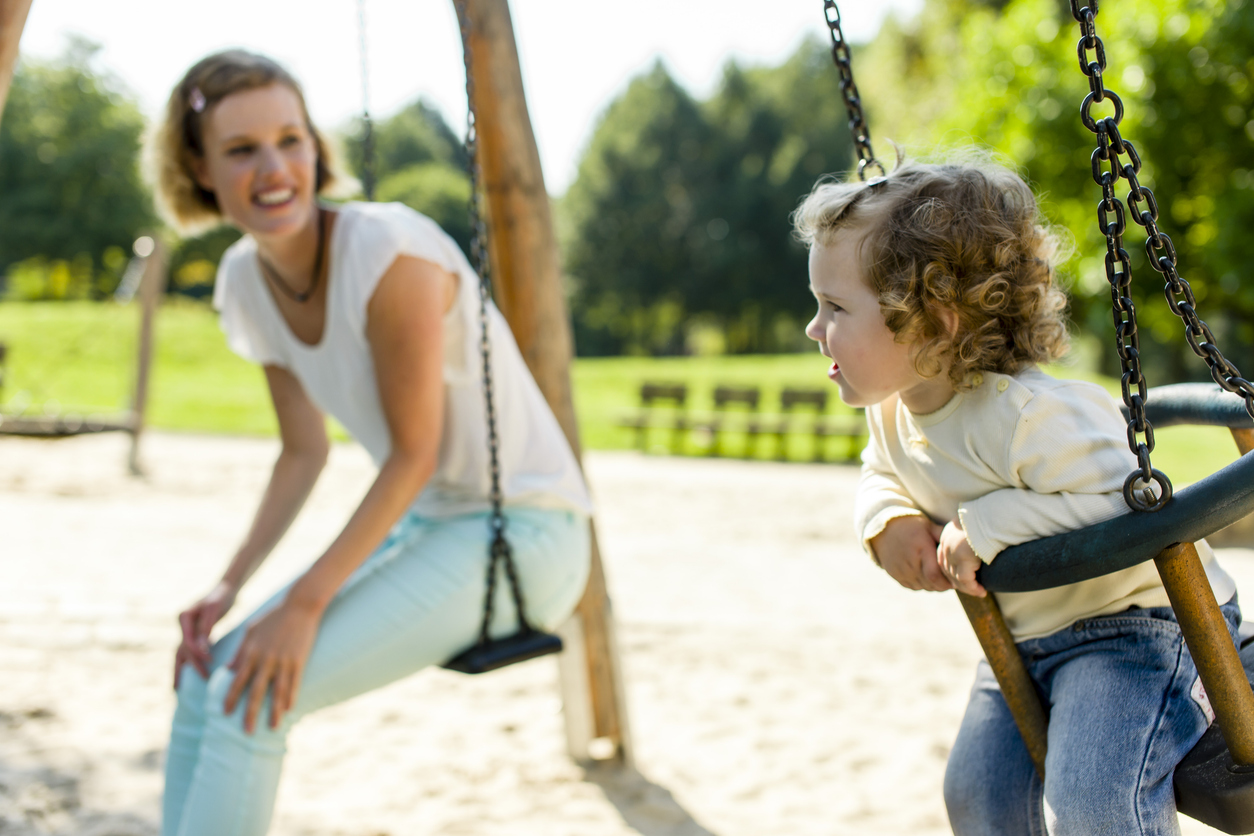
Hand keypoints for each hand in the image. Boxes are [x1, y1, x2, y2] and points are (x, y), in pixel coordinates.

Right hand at [174, 580, 237, 688]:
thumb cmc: (220, 598)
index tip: (210, 661)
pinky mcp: (193, 635)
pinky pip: (188, 652)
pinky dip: (188, 664)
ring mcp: (185, 630)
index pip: (187, 640)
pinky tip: (187, 677)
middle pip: (180, 650)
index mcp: (183, 617)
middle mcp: (181, 625)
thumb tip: (202, 650)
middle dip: (186, 668)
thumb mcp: (215, 609)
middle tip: (194, 683)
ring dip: (181, 670)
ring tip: (177, 690)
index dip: (197, 652)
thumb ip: (206, 628)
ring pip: (180, 654)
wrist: (225, 590)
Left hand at [224, 597, 321, 732]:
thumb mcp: (251, 631)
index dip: (231, 697)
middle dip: (251, 712)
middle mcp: (266, 659)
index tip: (225, 713)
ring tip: (273, 728)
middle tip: (246, 732)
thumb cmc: (273, 617)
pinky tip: (290, 709)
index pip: (238, 680)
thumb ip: (240, 652)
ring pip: (277, 691)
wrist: (299, 605)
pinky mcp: (299, 660)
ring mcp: (283, 660)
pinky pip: (295, 682)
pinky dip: (292, 697)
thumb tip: (229, 670)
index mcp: (251, 652)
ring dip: (275, 711)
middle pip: (256, 691)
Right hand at [869, 514, 950, 591]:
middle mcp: (909, 562)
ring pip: (923, 587)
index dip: (946, 582)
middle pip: (931, 584)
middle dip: (943, 585)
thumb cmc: (912, 527)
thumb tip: (963, 541)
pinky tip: (926, 575)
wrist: (884, 530)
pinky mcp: (896, 575)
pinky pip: (914, 587)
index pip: (935, 576)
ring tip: (939, 576)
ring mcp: (901, 570)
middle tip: (950, 579)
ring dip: (933, 585)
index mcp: (920, 549)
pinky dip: (922, 584)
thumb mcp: (929, 527)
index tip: (954, 579)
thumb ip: (944, 536)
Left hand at [938, 518, 986, 597]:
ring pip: (955, 578)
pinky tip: (982, 591)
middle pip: (947, 570)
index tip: (963, 580)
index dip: (952, 572)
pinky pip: (965, 580)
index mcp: (946, 535)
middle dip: (958, 582)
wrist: (996, 516)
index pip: (944, 559)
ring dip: (967, 588)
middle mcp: (946, 544)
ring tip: (979, 592)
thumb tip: (972, 553)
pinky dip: (973, 588)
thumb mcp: (972, 529)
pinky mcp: (963, 559)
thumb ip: (966, 541)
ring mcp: (953, 552)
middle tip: (972, 589)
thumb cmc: (990, 521)